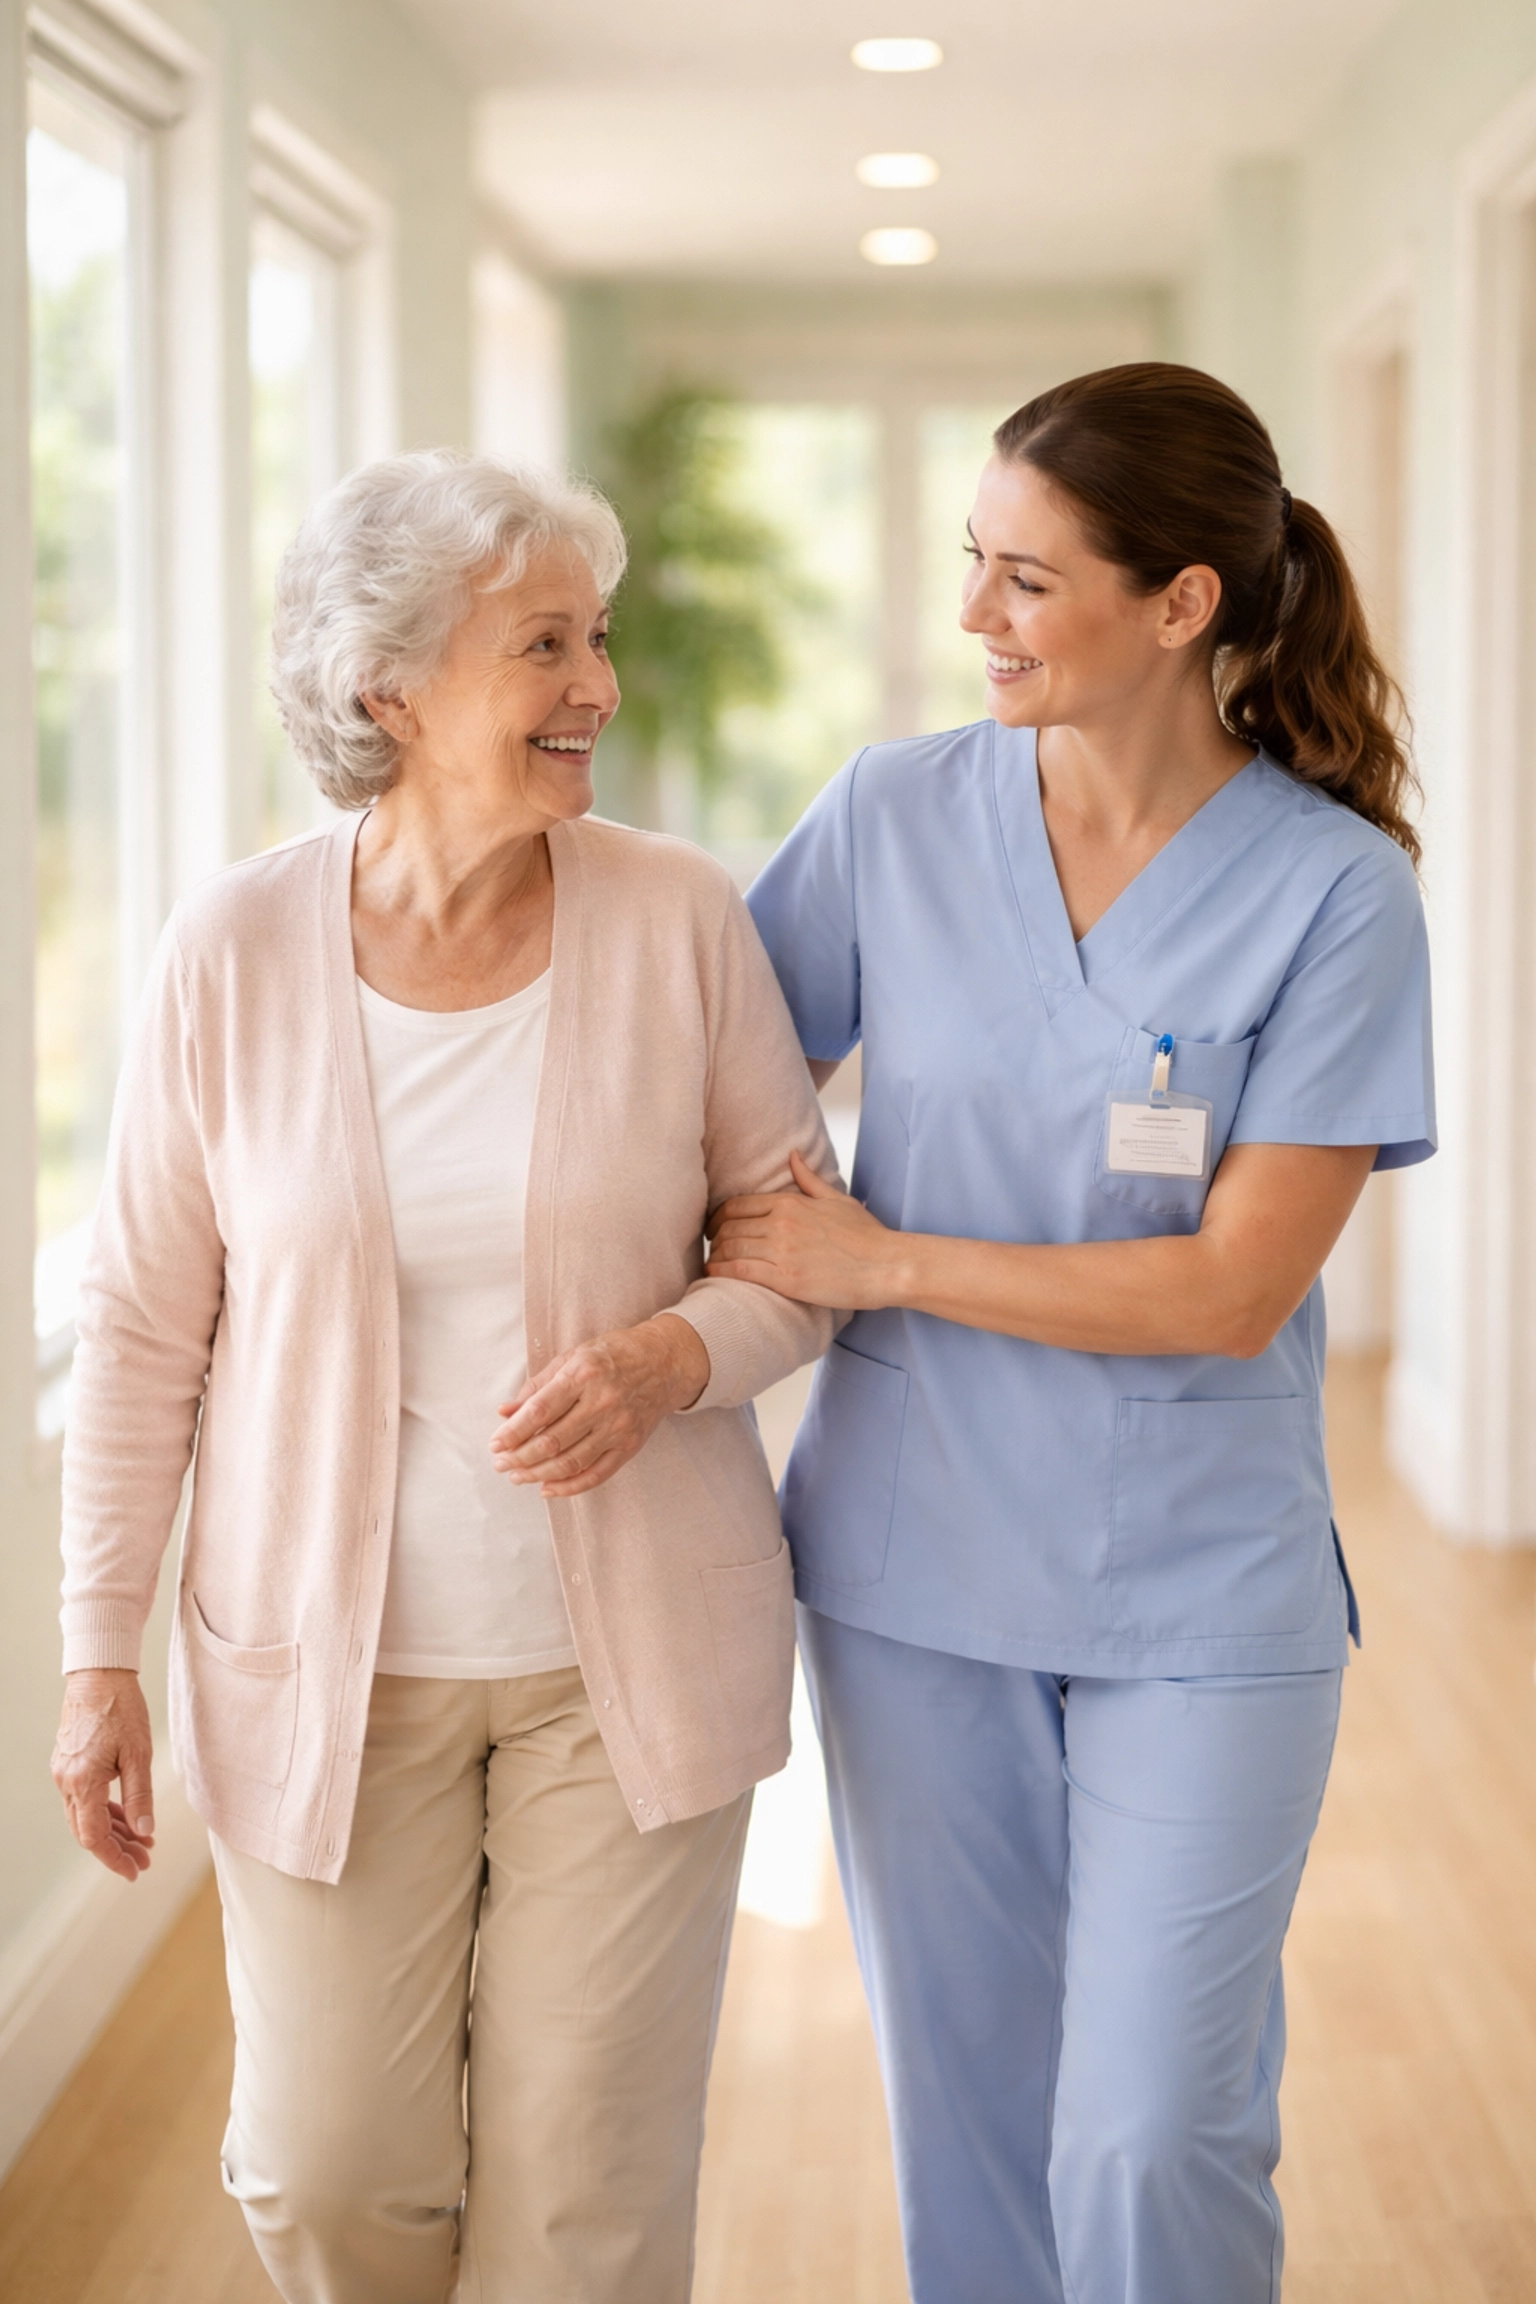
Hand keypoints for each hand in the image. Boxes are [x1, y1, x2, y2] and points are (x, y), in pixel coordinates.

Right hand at [52, 1669, 155, 1881]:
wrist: (99, 1674)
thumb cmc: (121, 1708)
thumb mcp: (138, 1754)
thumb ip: (139, 1796)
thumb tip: (144, 1830)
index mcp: (82, 1783)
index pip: (94, 1837)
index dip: (114, 1858)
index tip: (136, 1870)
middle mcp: (66, 1782)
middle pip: (88, 1831)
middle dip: (117, 1849)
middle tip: (145, 1859)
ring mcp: (64, 1772)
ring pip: (86, 1816)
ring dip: (113, 1831)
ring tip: (142, 1840)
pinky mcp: (69, 1763)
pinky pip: (84, 1799)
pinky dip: (105, 1811)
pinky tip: (126, 1816)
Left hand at [491, 1313, 710, 1497]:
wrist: (665, 1362)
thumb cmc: (614, 1354)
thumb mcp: (572, 1357)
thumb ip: (537, 1386)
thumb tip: (505, 1413)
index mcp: (583, 1374)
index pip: (539, 1412)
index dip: (513, 1433)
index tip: (495, 1444)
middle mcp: (602, 1402)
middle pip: (552, 1441)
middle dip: (519, 1458)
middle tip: (500, 1463)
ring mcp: (618, 1427)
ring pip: (571, 1462)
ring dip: (538, 1474)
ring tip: (517, 1476)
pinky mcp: (630, 1445)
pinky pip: (596, 1474)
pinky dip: (569, 1487)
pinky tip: (547, 1488)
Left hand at [708, 1149, 900, 1310]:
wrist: (887, 1265)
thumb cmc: (867, 1236)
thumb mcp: (837, 1200)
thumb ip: (809, 1179)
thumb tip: (793, 1155)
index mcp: (791, 1202)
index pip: (736, 1205)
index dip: (717, 1218)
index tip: (714, 1229)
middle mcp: (782, 1223)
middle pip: (728, 1227)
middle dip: (715, 1239)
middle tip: (712, 1249)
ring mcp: (782, 1251)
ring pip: (730, 1248)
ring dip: (716, 1256)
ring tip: (713, 1265)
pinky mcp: (786, 1278)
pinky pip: (740, 1270)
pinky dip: (722, 1272)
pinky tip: (716, 1276)